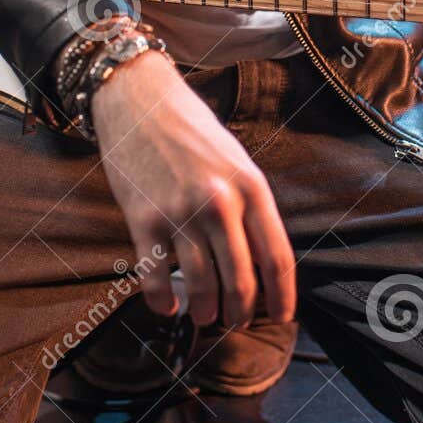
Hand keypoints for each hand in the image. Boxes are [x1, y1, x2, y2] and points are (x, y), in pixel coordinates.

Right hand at [91, 50, 295, 329]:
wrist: (139, 99)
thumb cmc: (192, 131)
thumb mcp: (236, 161)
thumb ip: (250, 206)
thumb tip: (261, 261)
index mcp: (251, 187)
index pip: (277, 256)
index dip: (283, 296)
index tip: (282, 318)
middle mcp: (219, 203)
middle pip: (241, 280)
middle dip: (241, 312)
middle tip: (236, 322)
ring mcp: (180, 213)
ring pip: (202, 286)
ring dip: (205, 312)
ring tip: (205, 317)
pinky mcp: (144, 219)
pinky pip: (155, 278)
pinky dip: (162, 301)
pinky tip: (168, 306)